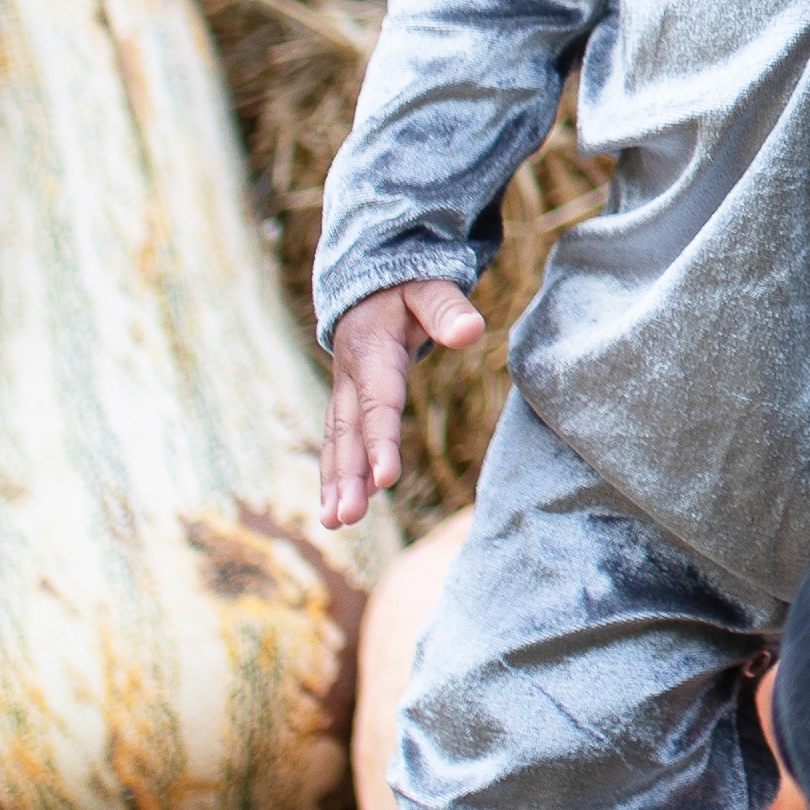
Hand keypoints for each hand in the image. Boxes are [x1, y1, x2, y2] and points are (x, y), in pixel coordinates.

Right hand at [319, 278, 479, 525]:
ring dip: (336, 483)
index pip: (378, 404)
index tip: (385, 478)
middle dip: (348, 476)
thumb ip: (448, 309)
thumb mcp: (429, 290)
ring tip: (335, 523)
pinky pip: (336, 443)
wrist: (368, 286)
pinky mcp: (344, 405)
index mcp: (371, 352)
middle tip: (347, 516)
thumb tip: (473, 331)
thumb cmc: (407, 291)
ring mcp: (343, 393)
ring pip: (336, 442)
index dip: (380, 441)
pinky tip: (338, 509)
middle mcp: (350, 378)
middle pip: (349, 432)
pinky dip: (335, 475)